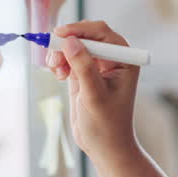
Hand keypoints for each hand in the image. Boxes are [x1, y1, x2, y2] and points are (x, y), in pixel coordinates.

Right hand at [47, 21, 141, 162]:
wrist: (104, 146)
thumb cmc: (107, 124)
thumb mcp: (94, 95)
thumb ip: (83, 67)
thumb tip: (70, 41)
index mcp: (125, 61)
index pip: (102, 34)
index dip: (80, 29)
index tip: (60, 34)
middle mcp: (113, 59)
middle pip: (86, 36)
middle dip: (67, 42)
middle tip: (53, 55)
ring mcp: (97, 66)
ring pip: (74, 46)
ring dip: (60, 53)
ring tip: (56, 70)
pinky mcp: (83, 74)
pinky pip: (68, 58)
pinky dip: (59, 61)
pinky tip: (58, 74)